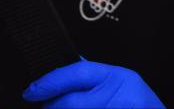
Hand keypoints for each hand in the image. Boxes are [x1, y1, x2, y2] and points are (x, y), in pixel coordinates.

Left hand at [23, 59, 164, 108]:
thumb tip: (65, 68)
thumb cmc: (142, 105)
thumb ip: (94, 77)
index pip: (77, 74)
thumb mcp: (122, 83)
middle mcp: (120, 98)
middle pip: (72, 103)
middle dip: (51, 106)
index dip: (50, 82)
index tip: (31, 90)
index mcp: (118, 78)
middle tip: (41, 105)